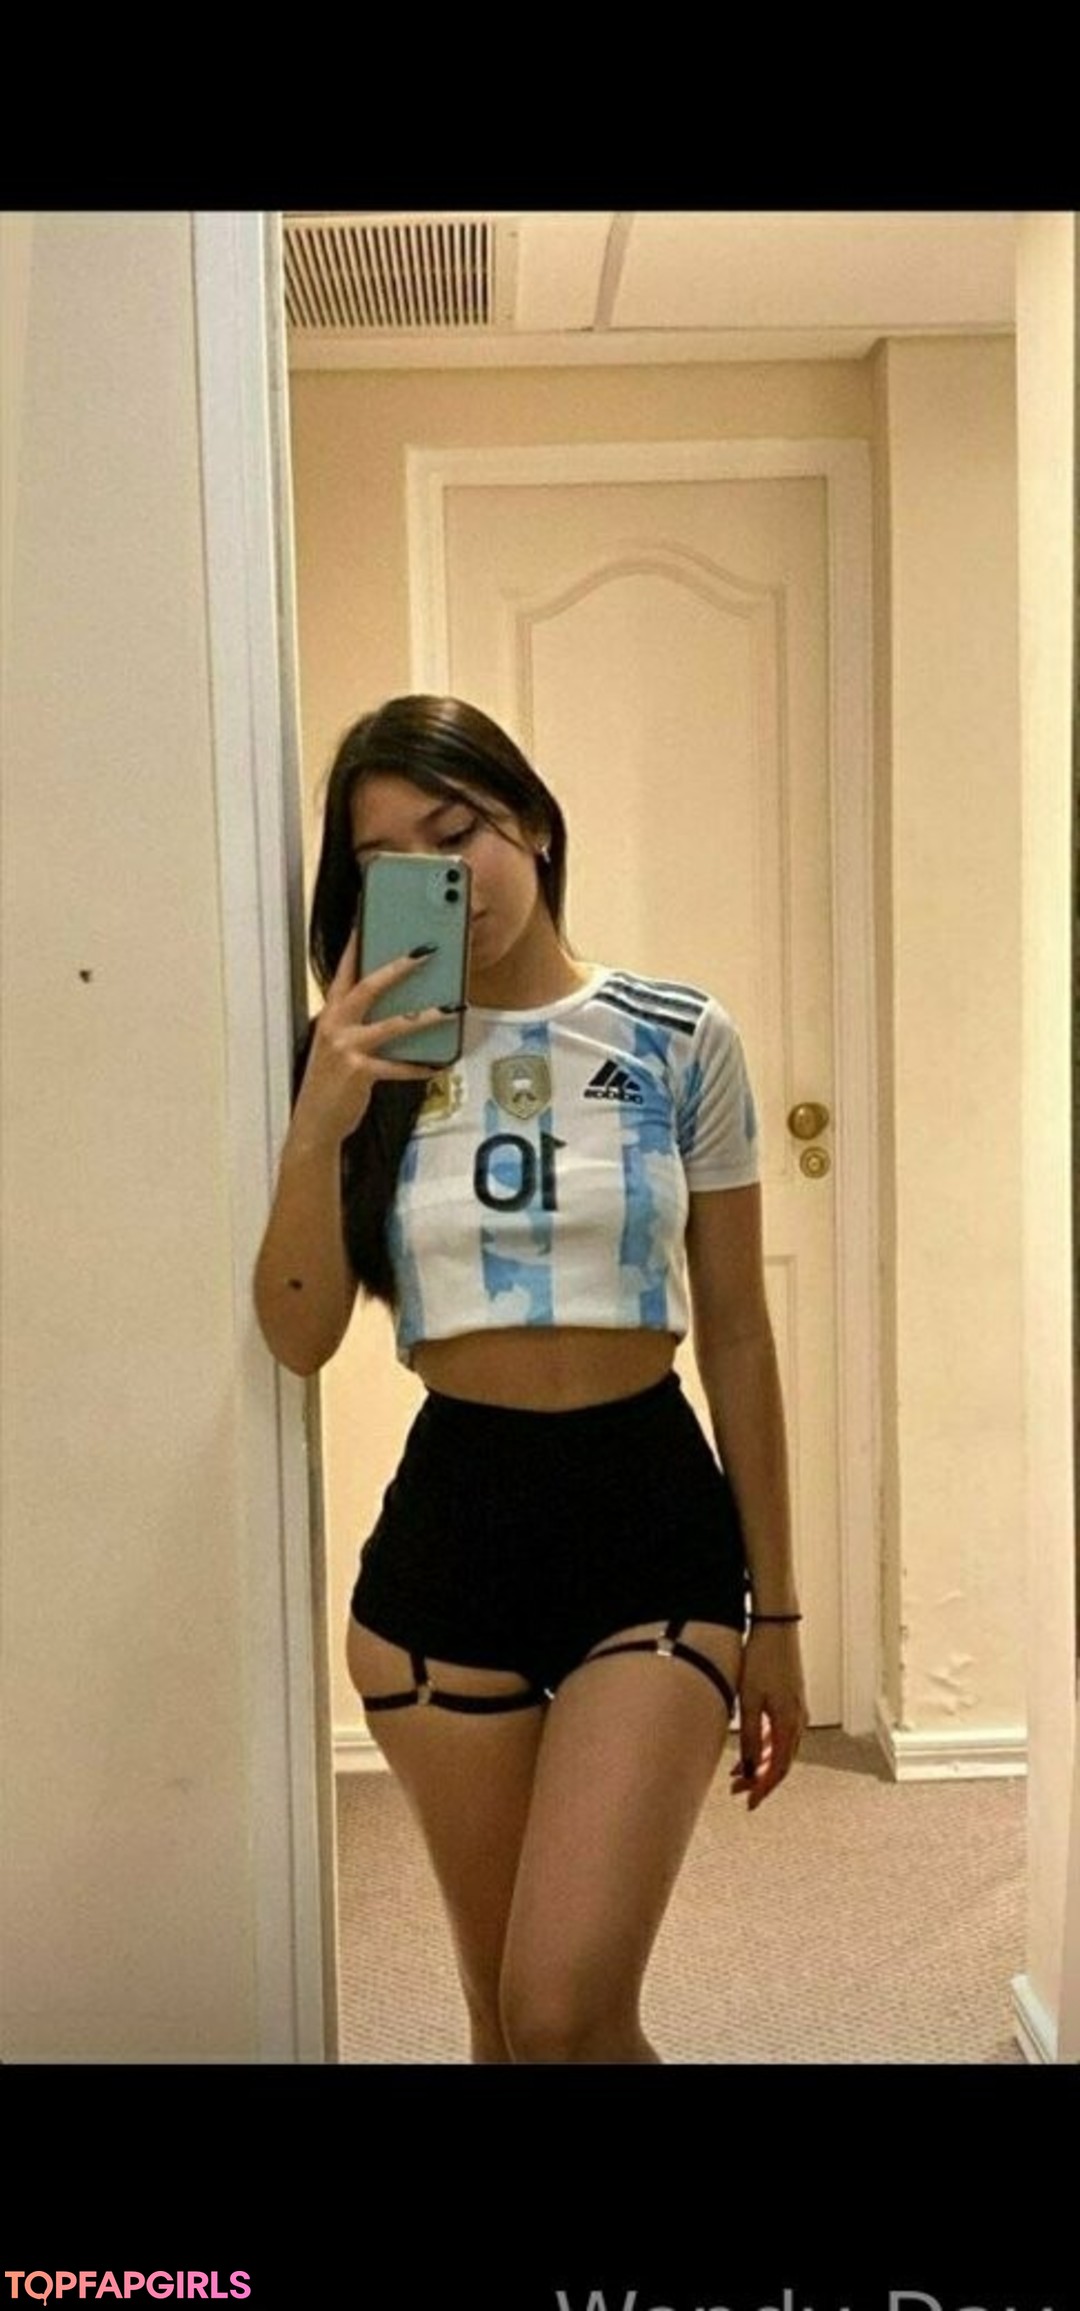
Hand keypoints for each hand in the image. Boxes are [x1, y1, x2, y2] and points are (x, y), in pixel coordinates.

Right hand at [290, 926, 449, 1148]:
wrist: (315, 1121)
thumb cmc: (333, 1080)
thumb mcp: (340, 1044)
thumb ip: (361, 1022)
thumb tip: (401, 1005)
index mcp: (331, 1013)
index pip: (344, 968)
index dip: (357, 941)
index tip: (370, 915)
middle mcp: (335, 1025)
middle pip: (369, 986)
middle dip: (399, 967)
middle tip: (427, 951)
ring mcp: (345, 1048)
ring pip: (393, 1025)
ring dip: (426, 1016)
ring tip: (452, 1009)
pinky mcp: (359, 1072)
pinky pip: (398, 1066)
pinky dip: (420, 1066)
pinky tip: (439, 1065)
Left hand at [729, 1623, 807, 1811]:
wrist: (776, 1628)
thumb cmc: (761, 1660)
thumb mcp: (749, 1701)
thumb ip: (748, 1736)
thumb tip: (747, 1769)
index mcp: (789, 1724)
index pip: (778, 1769)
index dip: (763, 1789)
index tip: (749, 1803)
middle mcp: (798, 1721)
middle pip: (781, 1762)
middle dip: (760, 1780)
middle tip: (739, 1792)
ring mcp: (797, 1710)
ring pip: (780, 1749)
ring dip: (761, 1764)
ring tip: (739, 1774)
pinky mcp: (791, 1701)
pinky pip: (781, 1734)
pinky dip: (766, 1746)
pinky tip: (751, 1750)